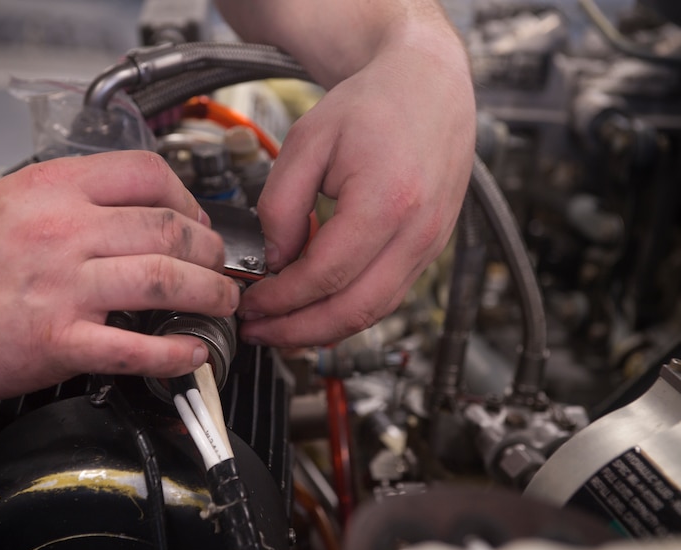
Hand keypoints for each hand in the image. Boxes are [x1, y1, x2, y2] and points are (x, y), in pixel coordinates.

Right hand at [0, 150, 237, 397]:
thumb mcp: (20, 197)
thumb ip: (82, 196)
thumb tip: (149, 207)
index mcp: (57, 189)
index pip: (147, 174)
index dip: (189, 198)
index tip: (199, 221)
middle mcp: (63, 231)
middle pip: (168, 229)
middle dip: (211, 251)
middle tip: (222, 267)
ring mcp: (63, 287)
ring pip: (163, 280)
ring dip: (210, 295)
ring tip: (223, 303)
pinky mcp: (58, 340)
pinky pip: (134, 346)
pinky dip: (174, 352)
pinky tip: (192, 352)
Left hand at [236, 22, 474, 346]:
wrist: (429, 86)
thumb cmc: (374, 105)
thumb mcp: (308, 141)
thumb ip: (281, 205)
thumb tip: (275, 262)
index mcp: (387, 201)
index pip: (324, 275)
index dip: (281, 299)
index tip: (251, 304)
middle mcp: (417, 232)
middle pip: (353, 311)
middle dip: (298, 331)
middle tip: (261, 333)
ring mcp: (430, 245)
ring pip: (374, 314)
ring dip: (323, 330)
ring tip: (282, 329)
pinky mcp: (429, 249)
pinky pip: (388, 296)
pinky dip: (349, 311)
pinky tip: (317, 308)